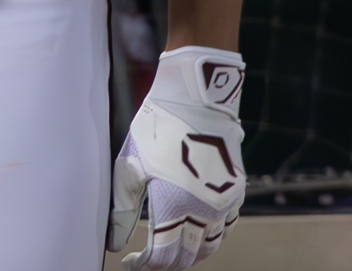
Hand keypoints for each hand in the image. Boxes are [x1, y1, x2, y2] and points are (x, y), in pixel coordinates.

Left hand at [110, 47, 246, 269]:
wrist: (196, 97)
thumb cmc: (156, 128)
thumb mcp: (130, 166)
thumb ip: (122, 210)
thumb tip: (115, 244)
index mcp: (175, 206)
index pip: (163, 256)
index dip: (145, 265)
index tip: (130, 261)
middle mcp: (205, 210)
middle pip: (188, 256)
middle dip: (167, 262)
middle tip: (148, 258)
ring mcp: (225, 201)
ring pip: (211, 245)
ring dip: (191, 252)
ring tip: (171, 245)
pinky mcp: (237, 189)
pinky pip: (227, 226)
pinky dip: (212, 235)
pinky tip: (196, 228)